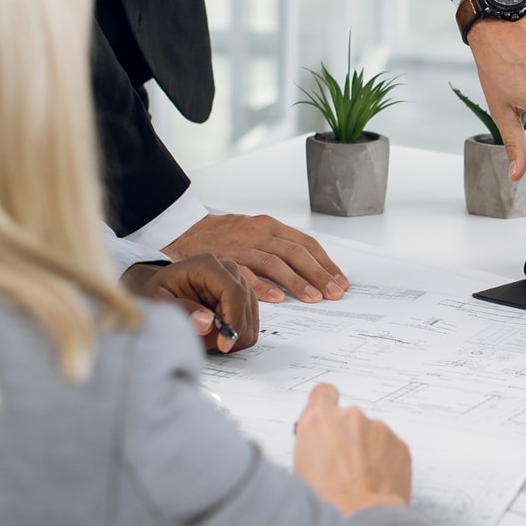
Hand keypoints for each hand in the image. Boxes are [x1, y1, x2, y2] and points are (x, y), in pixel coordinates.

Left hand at [121, 256, 258, 352]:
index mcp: (207, 266)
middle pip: (246, 307)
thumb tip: (207, 323)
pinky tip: (215, 334)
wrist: (162, 290)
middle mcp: (228, 270)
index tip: (223, 345)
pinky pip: (250, 323)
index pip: (234, 293)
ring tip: (206, 336)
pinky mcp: (243, 297)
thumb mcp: (157, 300)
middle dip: (230, 332)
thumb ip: (180, 310)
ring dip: (232, 335)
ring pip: (251, 318)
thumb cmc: (158, 293)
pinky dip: (235, 335)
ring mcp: (238, 283)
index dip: (234, 321)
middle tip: (207, 344)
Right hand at [164, 212, 346, 304]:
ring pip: (275, 263)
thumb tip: (311, 269)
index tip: (339, 280)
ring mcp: (241, 246)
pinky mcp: (223, 259)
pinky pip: (246, 273)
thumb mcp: (255, 232)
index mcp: (270, 226)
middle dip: (318, 274)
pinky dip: (263, 287)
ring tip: (314, 298)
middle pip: (296, 253)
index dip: (325, 262)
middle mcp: (258, 233)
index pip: (305, 244)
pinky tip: (277, 299)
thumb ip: (279, 246)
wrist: (185, 229)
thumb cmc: (224, 235)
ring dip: (297, 282)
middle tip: (334, 293)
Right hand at [293, 384, 410, 513]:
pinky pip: (390, 449)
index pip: (323, 393)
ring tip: (360, 479)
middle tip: (343, 465)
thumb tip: (317, 447)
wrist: (360, 519)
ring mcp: (378, 429)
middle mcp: (350, 417)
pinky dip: (386, 462)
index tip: (329, 415)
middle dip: (348, 437)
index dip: (326, 404)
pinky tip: (375, 482)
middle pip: (349, 419)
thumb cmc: (327, 501)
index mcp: (319, 420)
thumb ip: (312, 444)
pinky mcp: (400, 445)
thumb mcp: (300, 468)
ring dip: (368, 450)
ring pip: (372, 435)